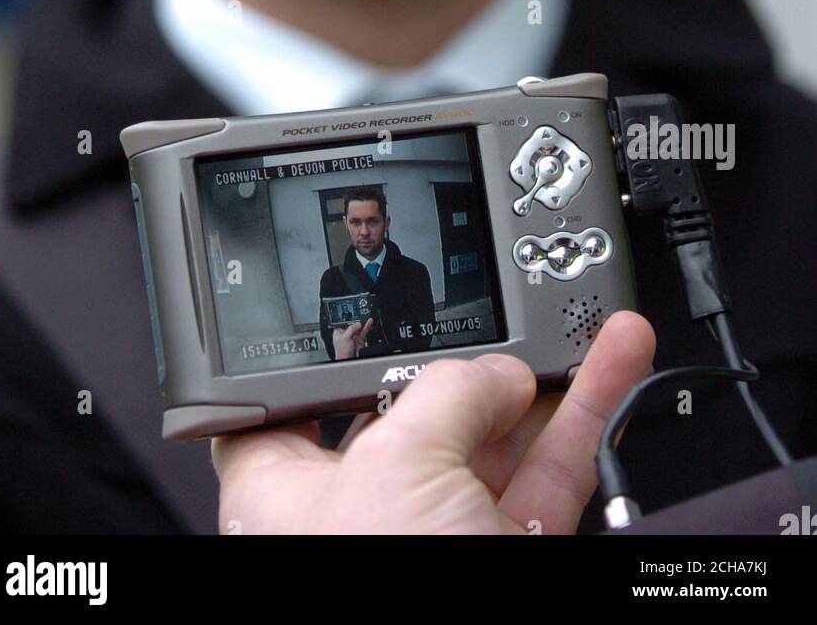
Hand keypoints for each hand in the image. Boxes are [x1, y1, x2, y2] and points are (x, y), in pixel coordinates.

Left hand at [212, 310, 654, 533]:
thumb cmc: (381, 594)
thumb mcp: (397, 468)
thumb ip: (445, 394)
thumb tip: (499, 377)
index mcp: (290, 493)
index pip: (291, 401)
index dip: (329, 351)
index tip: (369, 308)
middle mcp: (364, 512)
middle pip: (413, 406)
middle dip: (466, 356)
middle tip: (503, 314)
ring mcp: (441, 535)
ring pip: (495, 432)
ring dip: (546, 373)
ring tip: (585, 318)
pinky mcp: (510, 552)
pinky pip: (551, 468)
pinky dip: (587, 413)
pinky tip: (614, 360)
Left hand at [333, 317, 373, 359]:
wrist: (349, 362)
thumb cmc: (342, 353)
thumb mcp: (345, 338)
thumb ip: (351, 329)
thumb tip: (358, 323)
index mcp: (339, 332)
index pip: (344, 322)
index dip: (349, 318)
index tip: (354, 314)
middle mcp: (347, 333)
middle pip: (353, 324)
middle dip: (358, 320)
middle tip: (362, 316)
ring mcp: (354, 336)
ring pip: (360, 327)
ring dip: (364, 323)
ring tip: (368, 318)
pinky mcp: (360, 340)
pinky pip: (364, 331)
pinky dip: (367, 327)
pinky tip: (369, 323)